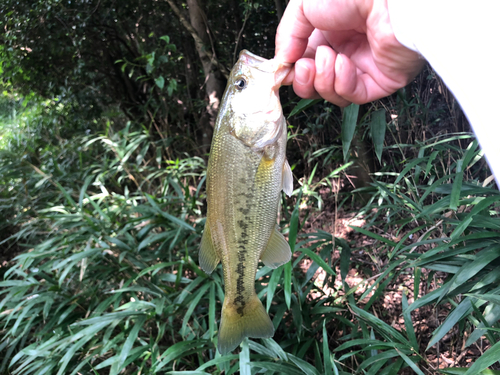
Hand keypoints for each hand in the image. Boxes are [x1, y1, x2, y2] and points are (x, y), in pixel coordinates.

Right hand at [275, 0, 424, 106]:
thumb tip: (282, 65)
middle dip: (305, 81)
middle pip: (315, 85)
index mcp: (327, 34)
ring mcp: (363, 68)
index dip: (292, 72)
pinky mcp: (380, 81)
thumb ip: (287, 36)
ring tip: (329, 56)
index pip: (304, 65)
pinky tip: (343, 63)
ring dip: (323, 80)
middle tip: (304, 66)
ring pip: (332, 94)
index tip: (282, 72)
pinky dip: (342, 84)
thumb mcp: (303, 7)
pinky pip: (352, 96)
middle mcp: (345, 52)